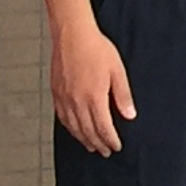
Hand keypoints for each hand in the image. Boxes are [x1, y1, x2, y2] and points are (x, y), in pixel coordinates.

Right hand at [50, 15, 137, 154]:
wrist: (72, 34)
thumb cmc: (95, 48)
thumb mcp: (117, 71)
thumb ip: (123, 95)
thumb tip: (129, 115)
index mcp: (94, 98)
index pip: (103, 128)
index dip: (110, 140)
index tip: (116, 146)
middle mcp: (77, 101)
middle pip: (88, 131)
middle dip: (98, 144)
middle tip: (105, 151)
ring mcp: (64, 98)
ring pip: (73, 127)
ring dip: (83, 139)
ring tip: (90, 146)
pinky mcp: (56, 92)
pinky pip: (62, 117)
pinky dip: (69, 128)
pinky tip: (74, 129)